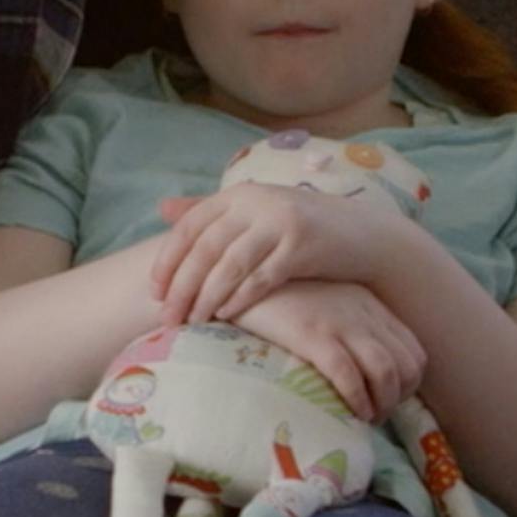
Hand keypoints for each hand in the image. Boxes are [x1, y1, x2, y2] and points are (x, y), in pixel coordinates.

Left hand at [148, 186, 405, 325]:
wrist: (362, 235)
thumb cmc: (299, 229)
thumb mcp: (254, 213)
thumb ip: (210, 211)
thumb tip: (162, 208)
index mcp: (239, 194)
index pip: (190, 226)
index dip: (168, 259)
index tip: (154, 292)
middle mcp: (257, 202)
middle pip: (205, 247)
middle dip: (182, 286)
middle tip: (167, 318)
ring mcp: (280, 221)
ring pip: (230, 264)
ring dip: (207, 297)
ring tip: (192, 322)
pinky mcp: (303, 245)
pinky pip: (262, 276)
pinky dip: (240, 297)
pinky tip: (225, 315)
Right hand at [229, 281, 423, 419]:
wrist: (241, 274)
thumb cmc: (280, 296)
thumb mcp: (324, 302)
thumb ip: (344, 323)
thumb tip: (357, 364)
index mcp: (368, 306)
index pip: (414, 351)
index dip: (408, 384)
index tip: (386, 400)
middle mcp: (362, 314)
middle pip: (407, 365)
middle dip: (399, 399)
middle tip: (376, 416)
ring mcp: (339, 323)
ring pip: (385, 372)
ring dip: (381, 405)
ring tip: (364, 419)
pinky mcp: (312, 334)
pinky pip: (348, 374)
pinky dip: (356, 399)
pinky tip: (349, 412)